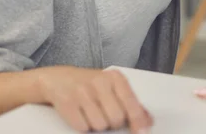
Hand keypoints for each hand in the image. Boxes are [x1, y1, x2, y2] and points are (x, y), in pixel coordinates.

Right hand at [37, 66, 151, 132]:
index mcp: (115, 78)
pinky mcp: (67, 102)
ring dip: (97, 125)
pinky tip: (80, 114)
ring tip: (92, 112)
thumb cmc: (91, 86)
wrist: (58, 78)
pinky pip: (82, 127)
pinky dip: (83, 126)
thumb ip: (131, 102)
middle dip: (113, 123)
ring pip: (100, 125)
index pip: (131, 104)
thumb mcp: (113, 86)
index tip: (141, 132)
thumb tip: (147, 122)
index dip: (137, 121)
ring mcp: (82, 91)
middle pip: (116, 119)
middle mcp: (100, 82)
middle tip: (106, 114)